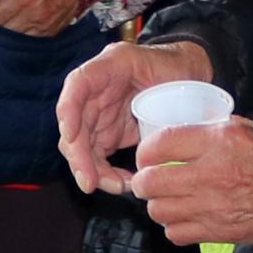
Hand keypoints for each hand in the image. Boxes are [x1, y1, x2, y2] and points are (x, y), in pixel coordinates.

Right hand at [57, 38, 211, 194]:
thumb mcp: (174, 65)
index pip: (78, 83)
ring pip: (80, 147)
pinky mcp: (107, 135)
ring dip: (91, 171)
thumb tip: (161, 120)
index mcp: (108, 67)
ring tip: (117, 186)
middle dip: (78, 156)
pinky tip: (123, 183)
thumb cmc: (177, 67)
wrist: (182, 77)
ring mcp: (98, 115)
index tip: (72, 135)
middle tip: (90, 182)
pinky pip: (96, 158)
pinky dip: (105, 174)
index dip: (69, 110)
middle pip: (73, 124)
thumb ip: (167, 87)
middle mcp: (95, 93)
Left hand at [132, 117, 252, 251]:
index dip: (146, 152)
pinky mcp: (220, 232)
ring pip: (159, 211)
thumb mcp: (249, 127)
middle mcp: (210, 174)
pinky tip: (185, 217)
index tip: (148, 155)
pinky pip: (177, 233)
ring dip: (158, 204)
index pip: (159, 145)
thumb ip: (211, 132)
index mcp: (217, 142)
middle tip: (150, 179)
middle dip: (144, 181)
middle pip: (150, 182)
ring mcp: (213, 207)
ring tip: (168, 198)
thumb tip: (184, 137)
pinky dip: (175, 226)